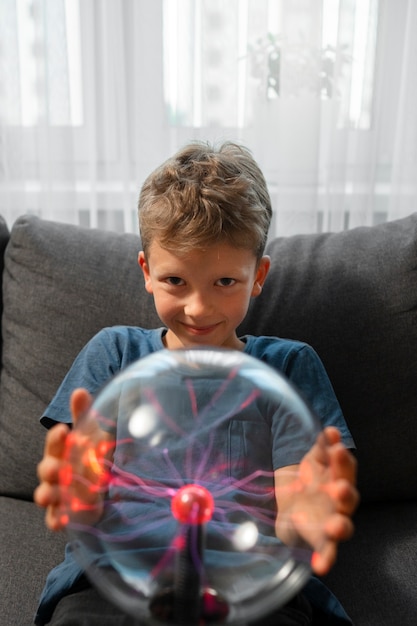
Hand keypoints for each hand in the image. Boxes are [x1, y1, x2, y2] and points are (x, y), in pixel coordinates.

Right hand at [34, 388, 113, 530]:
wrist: (99, 487)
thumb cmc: (88, 456)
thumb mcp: (91, 434)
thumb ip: (83, 415)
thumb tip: (79, 391)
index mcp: (61, 451)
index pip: (54, 442)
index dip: (57, 438)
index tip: (64, 431)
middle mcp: (56, 472)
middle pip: (46, 469)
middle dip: (49, 469)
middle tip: (57, 468)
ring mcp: (58, 494)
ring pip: (45, 494)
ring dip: (46, 495)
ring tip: (50, 495)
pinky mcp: (64, 514)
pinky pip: (54, 519)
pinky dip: (55, 521)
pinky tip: (60, 522)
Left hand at [275, 427, 358, 575]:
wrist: (291, 509)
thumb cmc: (309, 483)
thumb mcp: (313, 463)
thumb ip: (321, 448)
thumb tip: (330, 431)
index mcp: (337, 479)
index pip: (345, 469)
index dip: (342, 459)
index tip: (336, 448)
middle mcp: (338, 502)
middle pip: (348, 498)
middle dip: (345, 493)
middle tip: (340, 487)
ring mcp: (330, 522)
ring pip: (342, 527)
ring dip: (340, 527)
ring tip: (334, 527)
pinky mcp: (319, 542)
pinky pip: (325, 552)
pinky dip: (325, 559)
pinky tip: (320, 565)